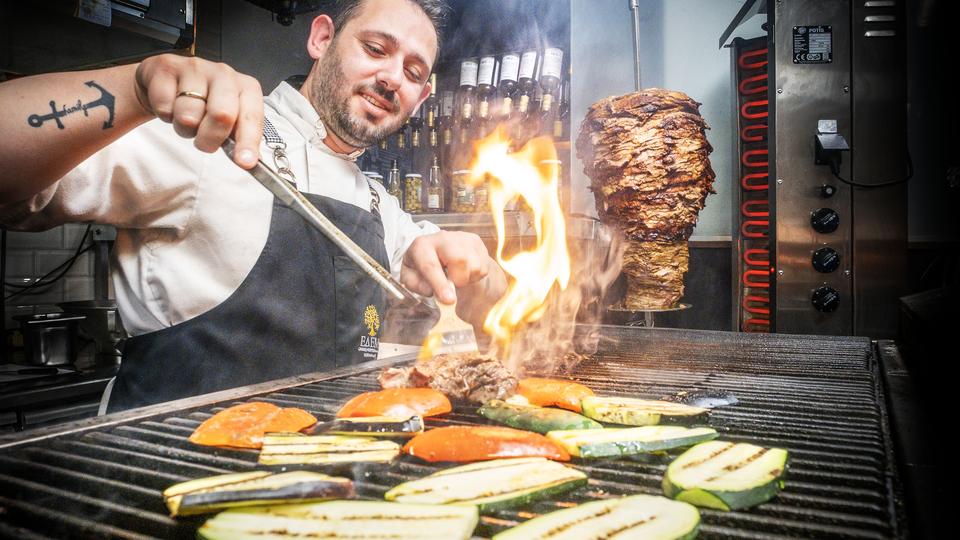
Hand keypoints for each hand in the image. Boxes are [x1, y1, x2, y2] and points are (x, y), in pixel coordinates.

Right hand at [133, 54, 262, 167]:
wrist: (167, 82)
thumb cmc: (203, 103)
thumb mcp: (227, 120)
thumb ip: (239, 137)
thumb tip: (248, 161)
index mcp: (246, 87)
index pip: (252, 117)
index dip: (248, 141)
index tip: (244, 162)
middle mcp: (224, 73)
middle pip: (222, 114)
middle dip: (210, 138)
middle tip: (204, 142)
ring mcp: (195, 68)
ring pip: (189, 114)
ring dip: (185, 127)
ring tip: (186, 119)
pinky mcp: (166, 68)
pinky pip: (164, 106)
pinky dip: (165, 114)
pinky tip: (170, 106)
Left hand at [401, 231, 492, 303]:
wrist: (434, 249)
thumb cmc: (421, 265)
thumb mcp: (410, 276)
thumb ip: (416, 285)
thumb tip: (432, 290)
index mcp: (422, 246)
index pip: (431, 266)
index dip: (440, 284)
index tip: (448, 300)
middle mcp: (443, 238)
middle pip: (460, 260)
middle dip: (458, 280)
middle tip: (452, 284)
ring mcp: (462, 238)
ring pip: (475, 266)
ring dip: (467, 279)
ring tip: (456, 276)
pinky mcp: (476, 241)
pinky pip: (483, 267)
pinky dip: (474, 276)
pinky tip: (464, 271)